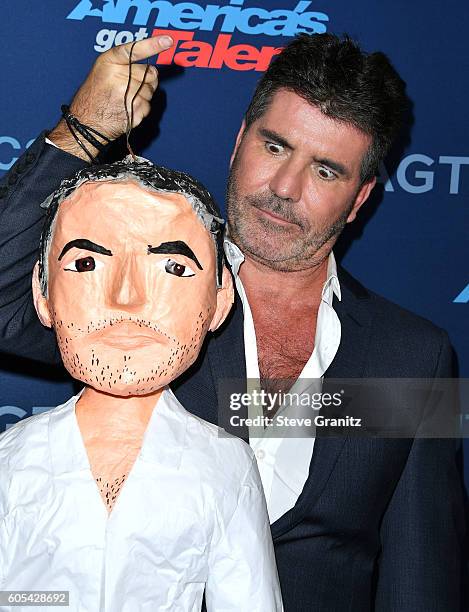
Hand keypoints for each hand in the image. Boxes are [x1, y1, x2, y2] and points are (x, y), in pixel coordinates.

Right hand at [48, 35, 172, 159]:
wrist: (86, 123)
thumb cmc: (94, 96)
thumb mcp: (101, 71)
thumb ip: (122, 64)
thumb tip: (150, 66)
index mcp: (109, 63)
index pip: (134, 50)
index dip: (152, 45)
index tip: (167, 41)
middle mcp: (118, 77)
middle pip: (150, 73)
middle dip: (147, 79)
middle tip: (132, 85)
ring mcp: (127, 95)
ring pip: (151, 91)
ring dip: (144, 95)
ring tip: (126, 99)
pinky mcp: (134, 112)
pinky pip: (148, 106)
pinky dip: (141, 109)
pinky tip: (127, 109)